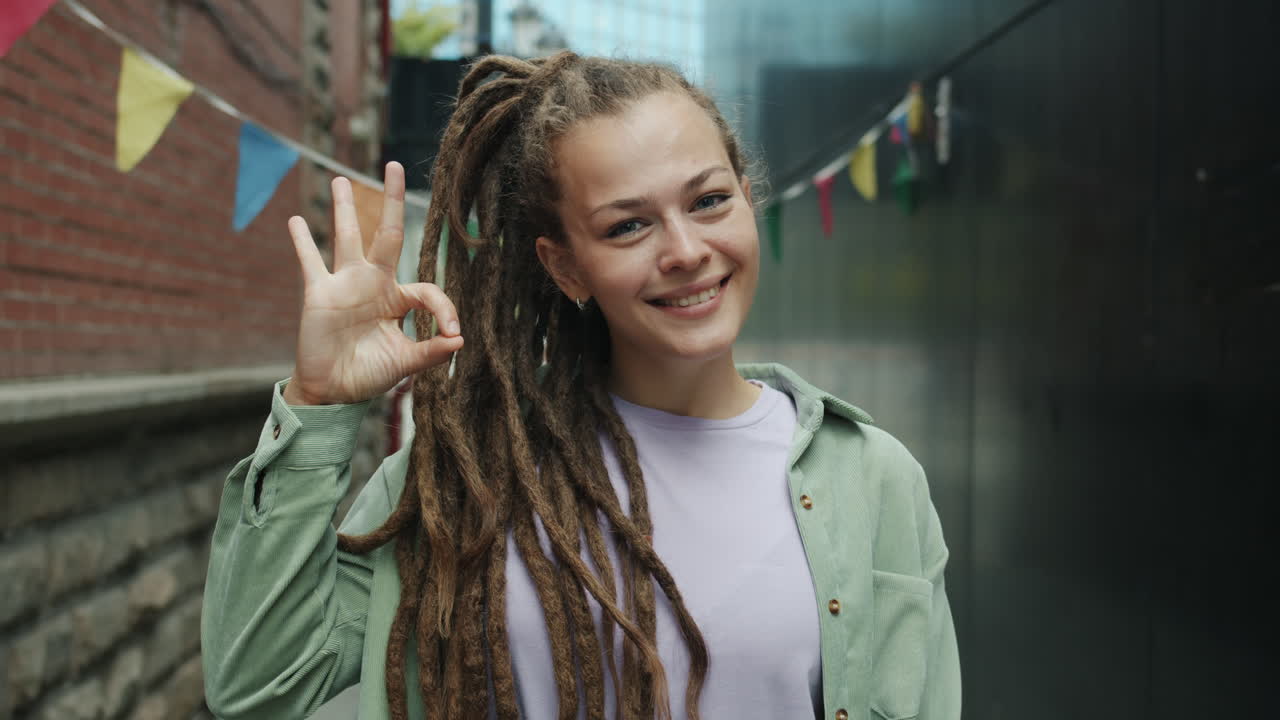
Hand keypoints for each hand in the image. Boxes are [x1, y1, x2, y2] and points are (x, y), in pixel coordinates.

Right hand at [281, 162, 462, 405]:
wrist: (333, 392)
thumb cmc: (369, 375)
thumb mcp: (404, 364)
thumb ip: (430, 352)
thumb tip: (460, 340)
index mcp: (398, 301)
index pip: (427, 289)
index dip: (443, 307)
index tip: (452, 331)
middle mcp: (374, 284)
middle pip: (387, 235)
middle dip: (392, 201)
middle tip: (395, 166)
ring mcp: (346, 285)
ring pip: (347, 237)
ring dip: (345, 209)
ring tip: (341, 180)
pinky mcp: (319, 293)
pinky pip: (310, 262)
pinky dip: (302, 243)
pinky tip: (296, 220)